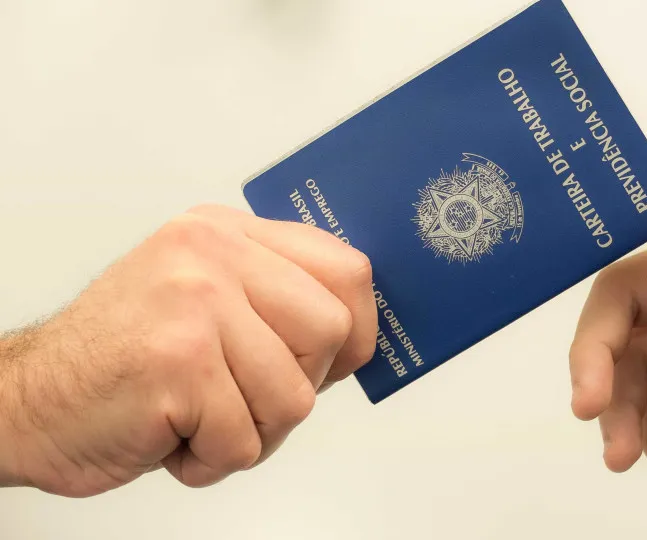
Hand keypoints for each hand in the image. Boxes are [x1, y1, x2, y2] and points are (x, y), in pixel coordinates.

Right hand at [0, 205, 376, 496]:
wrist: (26, 400)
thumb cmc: (124, 360)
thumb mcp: (205, 300)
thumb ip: (276, 300)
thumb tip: (360, 334)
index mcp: (225, 233)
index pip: (345, 268)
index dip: (358, 328)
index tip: (336, 361)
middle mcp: (210, 254)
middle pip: (330, 331)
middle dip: (298, 386)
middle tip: (242, 396)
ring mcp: (194, 304)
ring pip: (294, 396)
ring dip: (250, 432)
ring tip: (198, 416)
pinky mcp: (177, 362)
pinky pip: (244, 441)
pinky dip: (212, 460)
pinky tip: (170, 435)